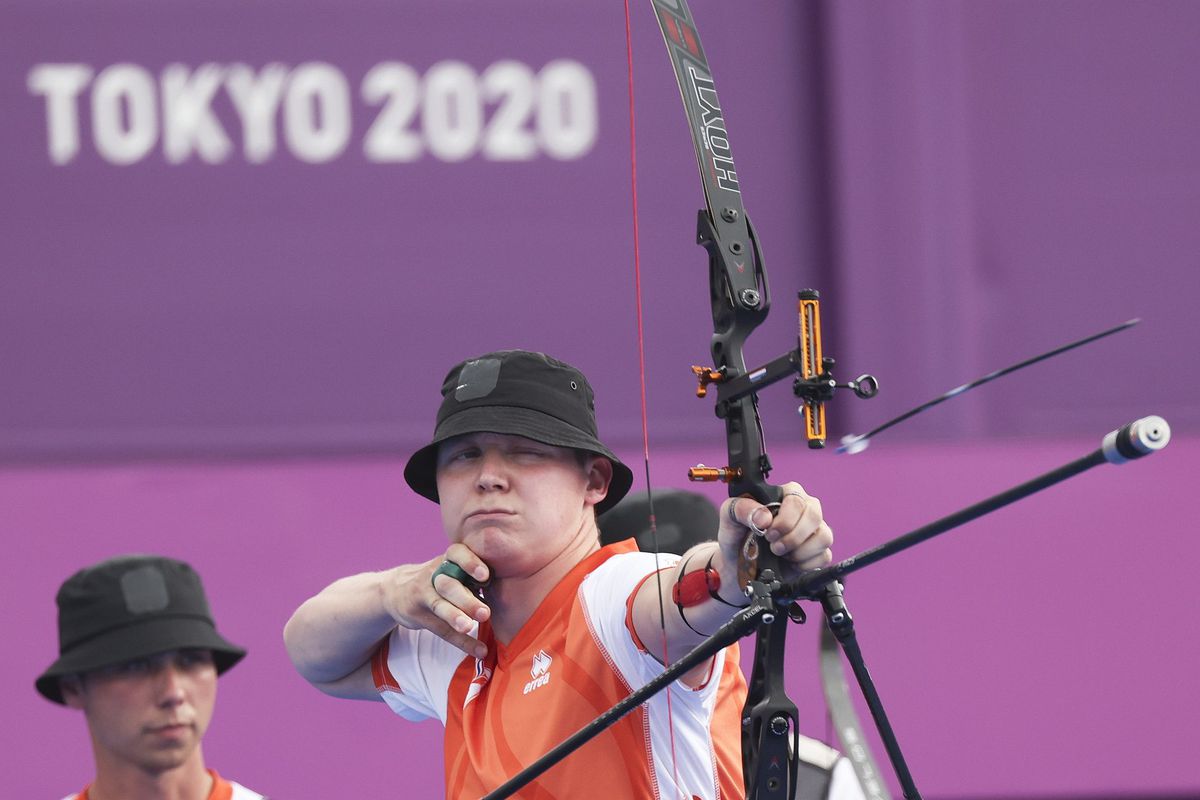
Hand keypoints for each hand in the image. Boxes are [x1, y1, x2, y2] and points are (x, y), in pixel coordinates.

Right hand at [392, 543, 491, 659]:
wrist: (397, 590)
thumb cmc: (439, 579)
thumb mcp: (452, 570)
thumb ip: (474, 576)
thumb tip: (514, 588)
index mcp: (448, 560)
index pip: (456, 554)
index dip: (470, 563)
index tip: (484, 576)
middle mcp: (434, 575)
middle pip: (449, 585)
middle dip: (466, 599)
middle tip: (485, 613)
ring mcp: (423, 594)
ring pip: (440, 606)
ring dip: (456, 617)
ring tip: (470, 627)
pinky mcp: (417, 614)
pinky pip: (440, 629)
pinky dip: (461, 642)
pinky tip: (479, 651)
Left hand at [717, 481, 832, 576]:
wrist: (737, 566)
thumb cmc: (737, 536)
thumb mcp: (729, 517)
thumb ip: (741, 508)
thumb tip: (764, 517)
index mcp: (785, 495)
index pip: (797, 500)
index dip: (785, 520)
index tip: (768, 532)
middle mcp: (804, 509)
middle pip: (814, 516)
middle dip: (792, 537)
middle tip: (774, 547)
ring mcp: (814, 531)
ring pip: (824, 537)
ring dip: (799, 551)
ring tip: (781, 554)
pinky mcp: (819, 551)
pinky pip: (825, 556)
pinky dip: (805, 564)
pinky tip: (790, 563)